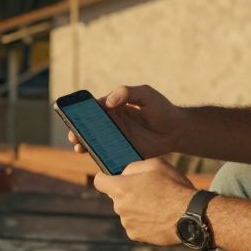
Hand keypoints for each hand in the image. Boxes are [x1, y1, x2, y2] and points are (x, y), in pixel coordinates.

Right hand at [68, 84, 182, 158]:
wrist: (176, 131)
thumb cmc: (161, 109)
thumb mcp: (145, 94)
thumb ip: (127, 92)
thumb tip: (107, 102)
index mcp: (114, 108)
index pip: (93, 109)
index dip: (80, 113)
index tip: (73, 116)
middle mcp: (112, 123)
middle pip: (89, 127)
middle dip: (77, 131)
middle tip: (73, 136)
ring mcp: (117, 139)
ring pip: (95, 142)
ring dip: (84, 145)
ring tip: (79, 147)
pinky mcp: (123, 152)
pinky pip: (108, 155)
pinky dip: (99, 157)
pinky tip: (95, 158)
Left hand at [92, 158, 195, 245]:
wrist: (190, 215)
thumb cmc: (174, 187)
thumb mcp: (155, 164)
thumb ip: (133, 167)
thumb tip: (123, 173)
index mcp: (121, 188)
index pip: (99, 181)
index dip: (105, 177)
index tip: (112, 177)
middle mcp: (119, 207)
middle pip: (117, 197)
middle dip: (128, 192)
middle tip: (149, 190)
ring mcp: (127, 223)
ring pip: (126, 211)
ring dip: (136, 208)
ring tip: (158, 205)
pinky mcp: (136, 235)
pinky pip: (135, 225)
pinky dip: (143, 221)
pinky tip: (158, 217)